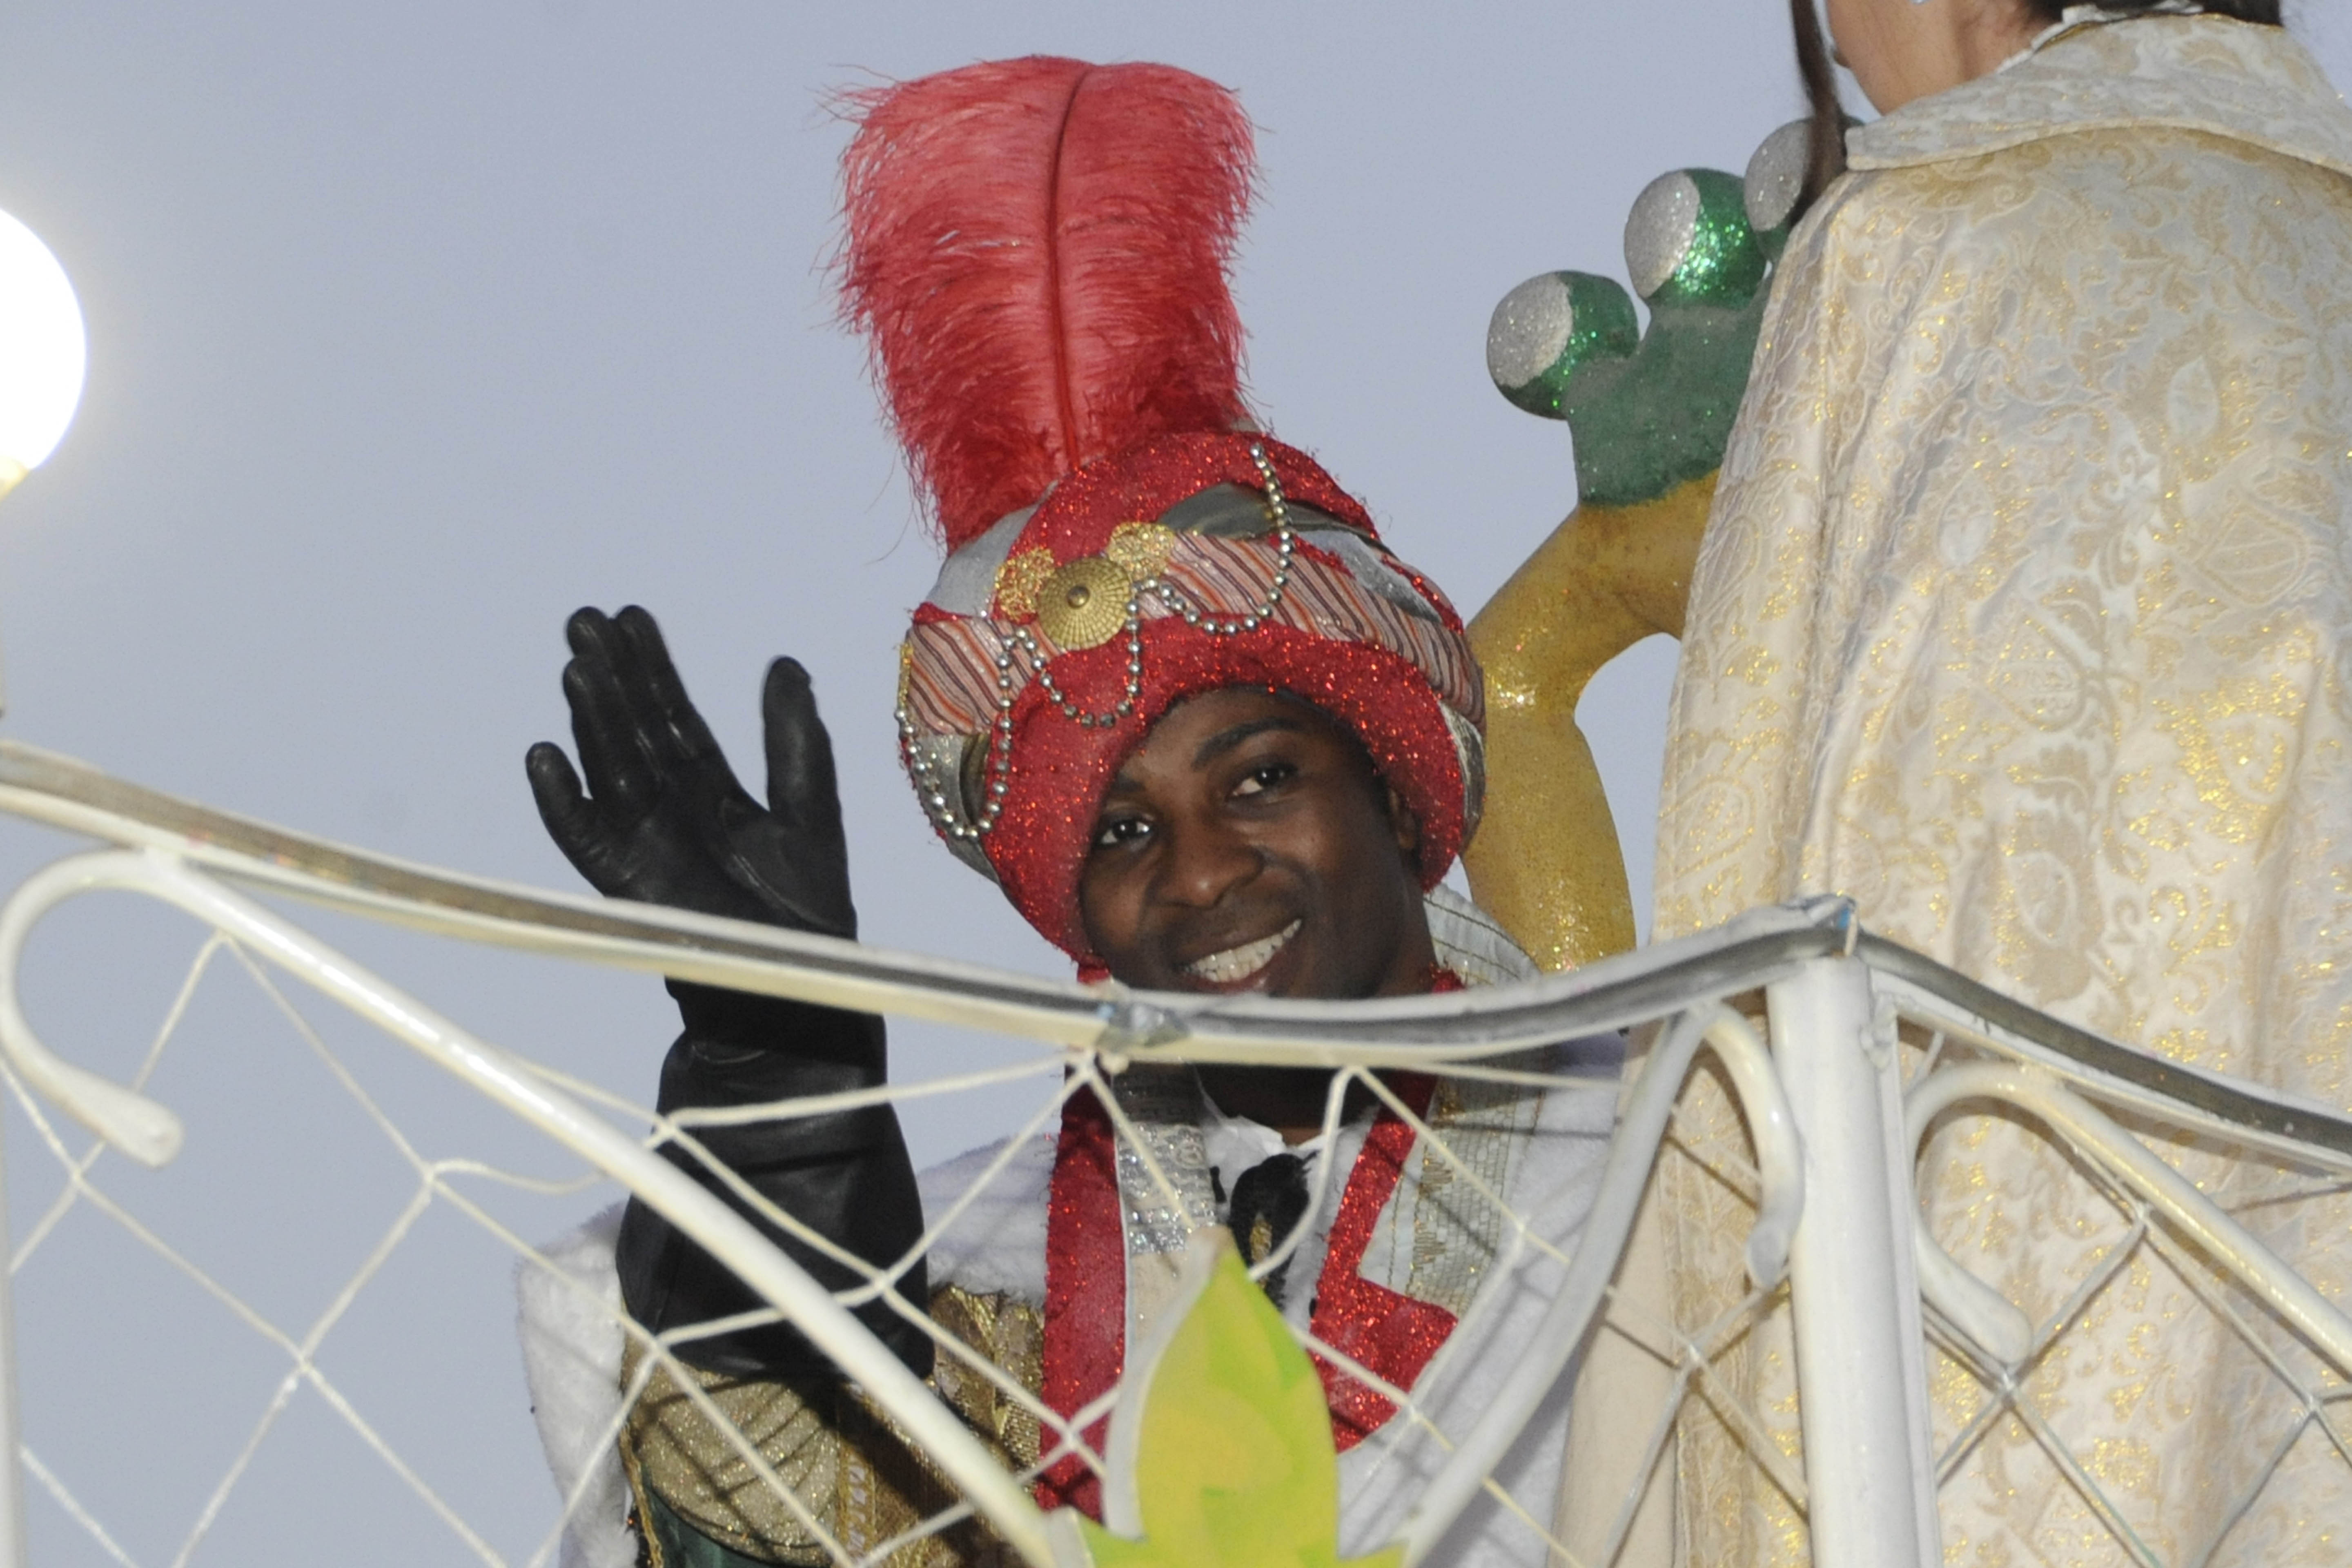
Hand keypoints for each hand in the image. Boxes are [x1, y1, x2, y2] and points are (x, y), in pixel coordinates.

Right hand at [525, 606, 856, 937]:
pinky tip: (544, 758)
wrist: (796, 994)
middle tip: (585, 618)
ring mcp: (644, 845)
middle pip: (632, 731)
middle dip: (612, 677)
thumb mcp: (811, 812)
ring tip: (577, 667)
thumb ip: (797, 743)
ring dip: (591, 720)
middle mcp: (669, 809)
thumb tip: (786, 663)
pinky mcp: (629, 886)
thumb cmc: (806, 915)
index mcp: (711, 789)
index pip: (674, 716)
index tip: (633, 615)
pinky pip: (586, 839)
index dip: (653, 667)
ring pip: (610, 769)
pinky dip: (562, 802)